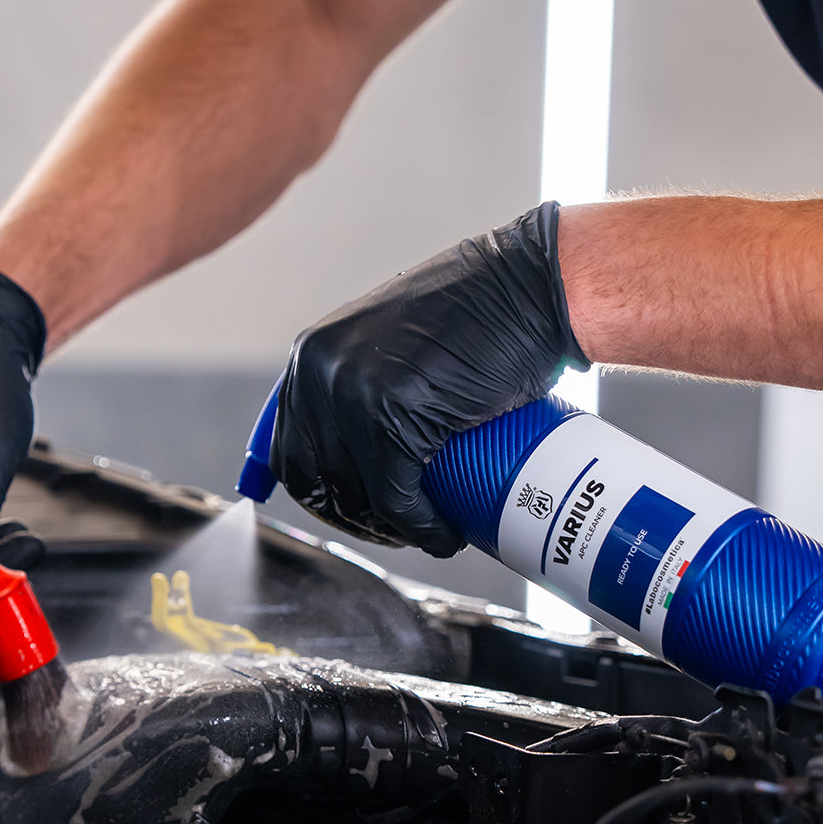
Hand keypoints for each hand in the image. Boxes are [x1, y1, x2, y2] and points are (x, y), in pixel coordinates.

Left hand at [270, 202, 586, 555]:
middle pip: (313, 478)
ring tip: (425, 533)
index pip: (290, 448)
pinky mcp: (393, 414)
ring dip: (388, 531)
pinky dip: (421, 529)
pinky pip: (395, 498)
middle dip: (351, 519)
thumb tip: (355, 446)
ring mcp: (352, 391)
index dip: (322, 494)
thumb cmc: (480, 314)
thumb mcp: (397, 341)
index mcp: (312, 355)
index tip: (358, 513)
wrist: (531, 288)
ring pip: (354, 495)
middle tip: (396, 530)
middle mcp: (319, 370)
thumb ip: (365, 377)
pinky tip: (444, 536)